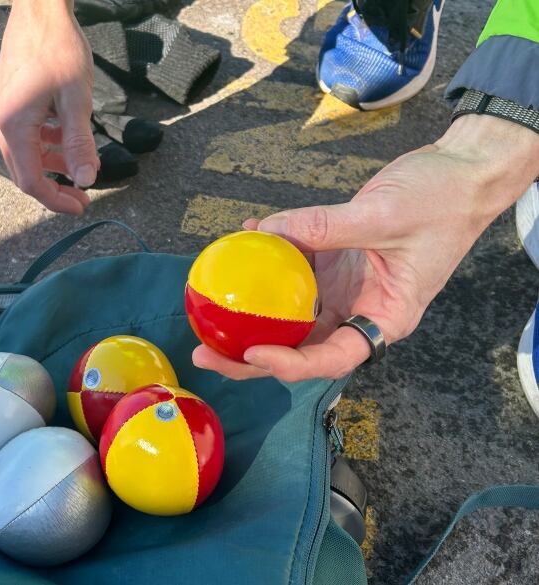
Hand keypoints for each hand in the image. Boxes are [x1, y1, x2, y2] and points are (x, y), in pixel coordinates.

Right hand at [0, 0, 98, 214]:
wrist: (39, 9)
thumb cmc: (58, 48)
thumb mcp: (77, 99)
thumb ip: (79, 143)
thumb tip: (86, 180)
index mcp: (13, 126)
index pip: (32, 181)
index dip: (56, 200)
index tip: (82, 206)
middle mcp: (1, 123)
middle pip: (25, 174)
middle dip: (55, 189)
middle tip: (83, 196)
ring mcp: (2, 113)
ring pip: (26, 156)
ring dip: (52, 167)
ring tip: (80, 169)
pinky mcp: (8, 104)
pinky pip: (25, 138)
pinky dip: (46, 146)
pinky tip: (65, 141)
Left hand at [193, 115, 538, 381]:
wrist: (462, 172)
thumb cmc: (444, 200)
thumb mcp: (386, 215)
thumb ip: (326, 226)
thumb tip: (269, 232)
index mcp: (385, 318)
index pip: (333, 356)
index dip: (290, 362)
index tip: (252, 352)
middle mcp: (360, 310)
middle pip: (300, 345)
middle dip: (250, 354)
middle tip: (204, 351)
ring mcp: (343, 287)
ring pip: (289, 312)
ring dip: (250, 309)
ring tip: (205, 305)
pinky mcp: (333, 261)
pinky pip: (293, 267)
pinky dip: (270, 255)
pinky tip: (247, 233)